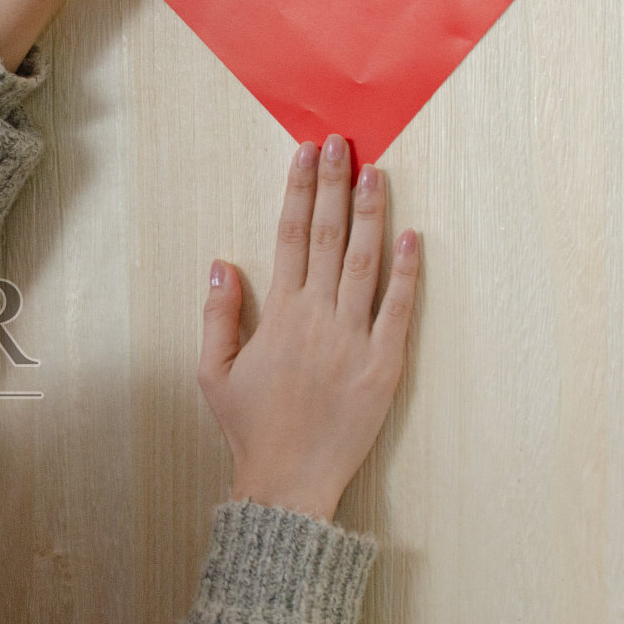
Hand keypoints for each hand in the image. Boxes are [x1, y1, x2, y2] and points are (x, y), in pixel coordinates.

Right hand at [196, 135, 420, 523]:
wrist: (289, 480)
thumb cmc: (249, 428)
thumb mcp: (213, 372)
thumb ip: (218, 313)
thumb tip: (223, 262)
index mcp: (277, 315)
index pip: (290, 237)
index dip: (299, 192)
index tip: (306, 156)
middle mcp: (317, 317)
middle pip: (330, 236)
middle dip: (335, 185)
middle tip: (342, 144)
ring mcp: (354, 339)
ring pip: (366, 262)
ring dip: (372, 214)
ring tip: (377, 173)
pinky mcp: (385, 364)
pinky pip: (399, 308)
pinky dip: (405, 271)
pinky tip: (410, 236)